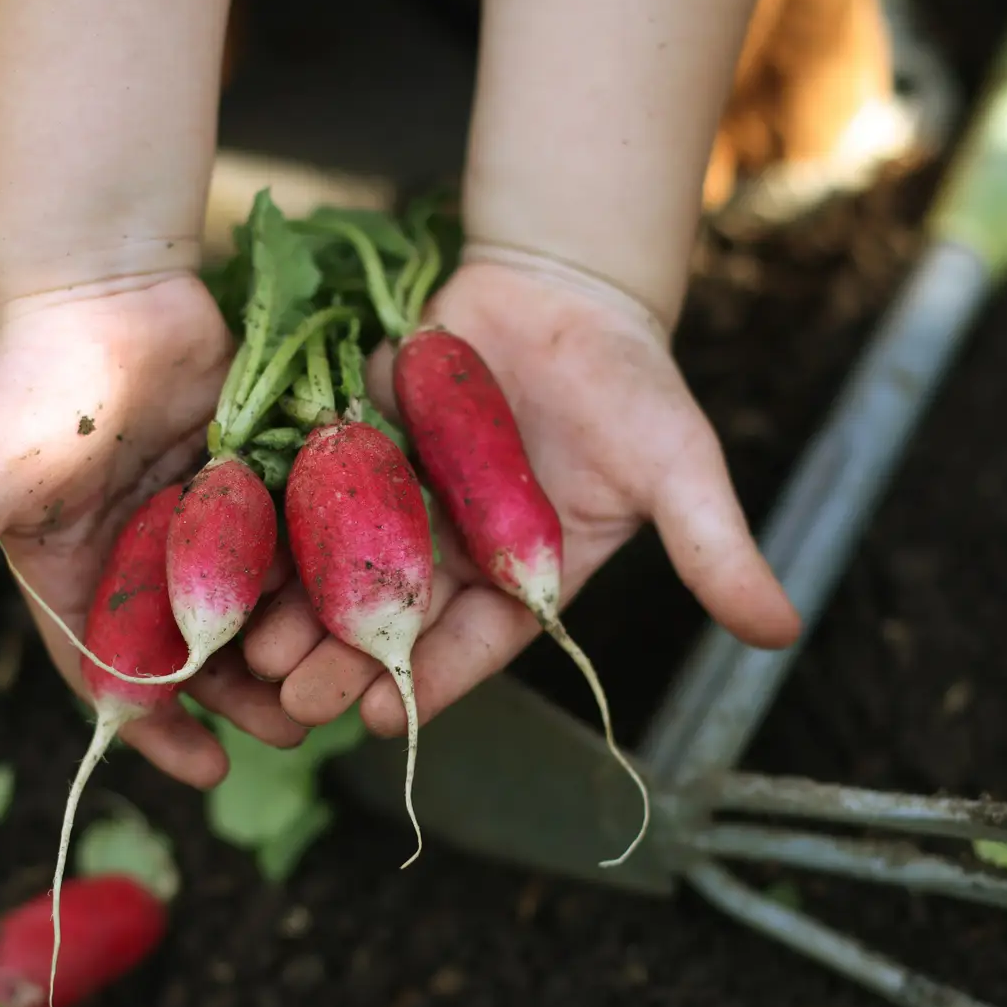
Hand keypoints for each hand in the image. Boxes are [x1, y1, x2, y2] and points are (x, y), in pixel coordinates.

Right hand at [0, 273, 305, 788]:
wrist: (100, 282)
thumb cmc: (26, 385)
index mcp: (75, 580)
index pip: (118, 679)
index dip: (159, 731)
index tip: (213, 772)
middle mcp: (139, 560)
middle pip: (202, 654)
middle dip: (248, 697)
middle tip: (301, 730)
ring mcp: (200, 520)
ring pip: (257, 604)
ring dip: (296, 642)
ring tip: (343, 677)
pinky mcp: (250, 475)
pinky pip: (292, 537)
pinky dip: (322, 570)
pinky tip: (363, 601)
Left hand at [241, 249, 801, 739]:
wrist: (559, 282)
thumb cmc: (628, 380)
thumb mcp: (677, 464)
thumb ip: (712, 547)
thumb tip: (783, 631)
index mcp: (521, 583)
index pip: (473, 650)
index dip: (429, 686)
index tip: (382, 723)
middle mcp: (450, 560)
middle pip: (387, 628)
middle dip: (340, 666)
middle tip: (291, 699)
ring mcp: (394, 509)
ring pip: (332, 579)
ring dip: (290, 618)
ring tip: (247, 653)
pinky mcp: (347, 455)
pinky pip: (300, 503)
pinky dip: (265, 535)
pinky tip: (222, 563)